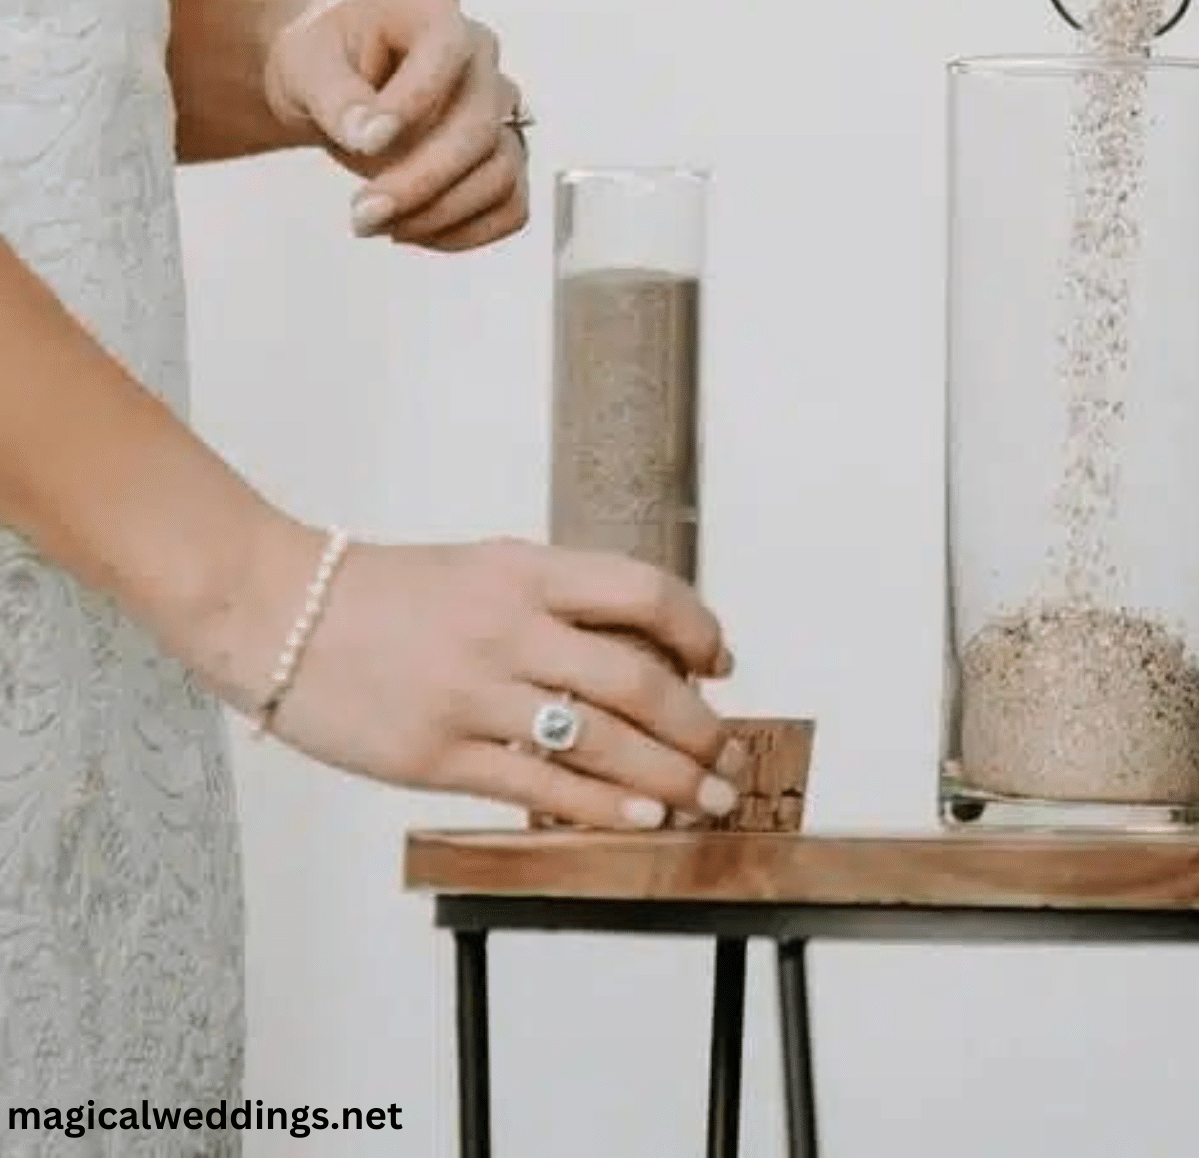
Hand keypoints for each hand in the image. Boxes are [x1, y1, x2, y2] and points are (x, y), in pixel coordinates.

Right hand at [245, 525, 740, 827]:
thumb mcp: (485, 568)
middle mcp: (508, 628)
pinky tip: (638, 820)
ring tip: (707, 800)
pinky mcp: (435, 755)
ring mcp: (472, 694)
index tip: (721, 661)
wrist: (277, 612)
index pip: (642, 591)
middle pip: (637, 680)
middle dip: (698, 726)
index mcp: (525, 572)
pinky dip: (599, 807)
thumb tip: (646, 648)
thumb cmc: (388, 593)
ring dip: (667, 776)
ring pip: (599, 740)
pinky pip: (537, 786)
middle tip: (731, 756)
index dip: (697, 628)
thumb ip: (557, 603)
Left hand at [262, 0, 529, 250]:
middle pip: (479, 124)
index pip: (447, 50)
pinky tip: (410, 230)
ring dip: (440, 212)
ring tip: (375, 225)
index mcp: (429, 3)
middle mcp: (478, 49)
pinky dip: (465, 230)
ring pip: (502, 170)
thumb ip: (336, 96)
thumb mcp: (307, 65)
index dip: (414, 102)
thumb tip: (372, 140)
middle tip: (361, 216)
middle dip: (422, 179)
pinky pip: (510, 204)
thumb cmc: (320, 61)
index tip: (365, 144)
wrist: (331, 84)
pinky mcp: (503, 151)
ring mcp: (499, 103)